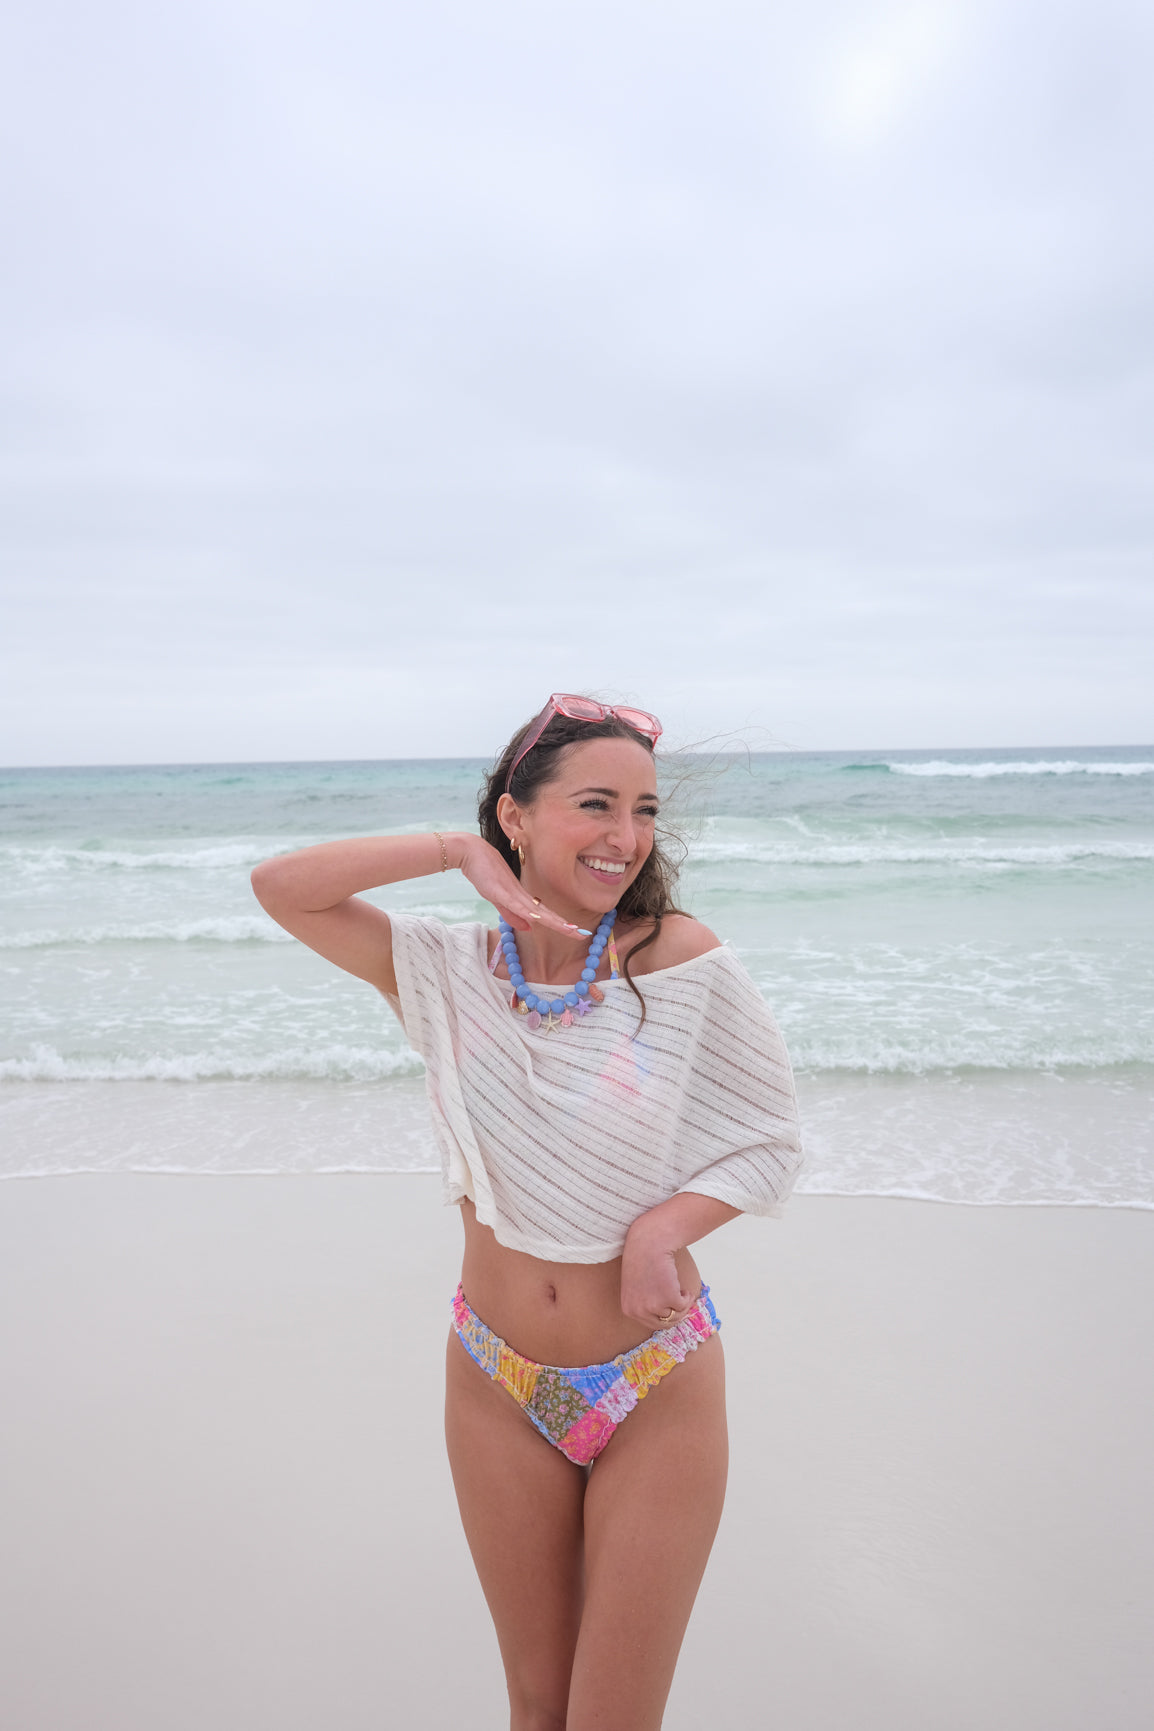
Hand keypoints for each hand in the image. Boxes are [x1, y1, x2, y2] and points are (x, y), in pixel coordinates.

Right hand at [455, 835, 583, 935]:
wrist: (471, 852)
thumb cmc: (484, 872)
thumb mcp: (497, 898)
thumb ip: (511, 914)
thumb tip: (528, 928)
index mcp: (521, 898)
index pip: (545, 914)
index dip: (560, 924)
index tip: (577, 933)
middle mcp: (520, 895)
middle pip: (545, 914)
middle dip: (564, 925)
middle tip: (583, 934)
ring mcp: (511, 892)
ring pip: (535, 911)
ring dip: (552, 921)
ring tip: (569, 930)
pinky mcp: (499, 890)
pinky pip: (515, 904)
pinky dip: (527, 912)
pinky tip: (537, 920)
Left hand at [620, 1213, 695, 1330]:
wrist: (649, 1242)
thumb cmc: (644, 1260)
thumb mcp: (637, 1286)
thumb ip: (646, 1302)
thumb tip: (665, 1317)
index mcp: (629, 1310)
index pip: (652, 1323)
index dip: (665, 1314)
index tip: (672, 1305)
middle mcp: (638, 1311)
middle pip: (665, 1323)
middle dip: (676, 1313)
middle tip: (681, 1299)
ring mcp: (653, 1306)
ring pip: (676, 1315)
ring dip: (682, 1303)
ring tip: (681, 1289)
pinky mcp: (668, 1298)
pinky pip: (684, 1305)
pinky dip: (687, 1297)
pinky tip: (684, 1286)